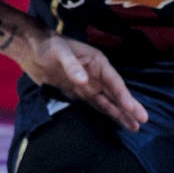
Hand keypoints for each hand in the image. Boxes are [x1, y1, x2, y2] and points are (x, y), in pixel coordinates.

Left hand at [18, 30, 147, 132]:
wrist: (31, 49)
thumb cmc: (47, 45)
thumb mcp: (59, 52)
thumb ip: (72, 66)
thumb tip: (84, 82)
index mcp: (98, 62)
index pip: (115, 83)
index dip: (125, 97)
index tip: (135, 110)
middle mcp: (96, 75)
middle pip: (116, 94)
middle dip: (129, 108)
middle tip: (142, 121)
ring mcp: (88, 84)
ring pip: (107, 102)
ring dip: (120, 114)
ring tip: (134, 127)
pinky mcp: (78, 93)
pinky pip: (95, 105)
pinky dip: (105, 113)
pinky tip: (115, 121)